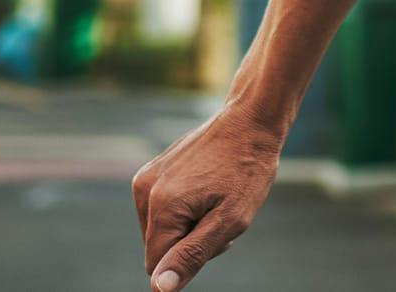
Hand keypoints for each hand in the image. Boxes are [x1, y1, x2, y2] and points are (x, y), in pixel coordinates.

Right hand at [131, 101, 282, 290]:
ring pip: (160, 230)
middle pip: (159, 247)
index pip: (157, 264)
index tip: (218, 237)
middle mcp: (145, 190)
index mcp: (161, 206)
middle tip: (223, 215)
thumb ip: (192, 255)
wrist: (251, 120)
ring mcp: (146, 177)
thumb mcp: (231, 220)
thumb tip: (159, 288)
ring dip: (189, 225)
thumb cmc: (248, 170)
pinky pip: (161, 210)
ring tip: (218, 200)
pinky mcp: (152, 170)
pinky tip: (208, 189)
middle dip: (190, 241)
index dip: (190, 259)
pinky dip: (184, 209)